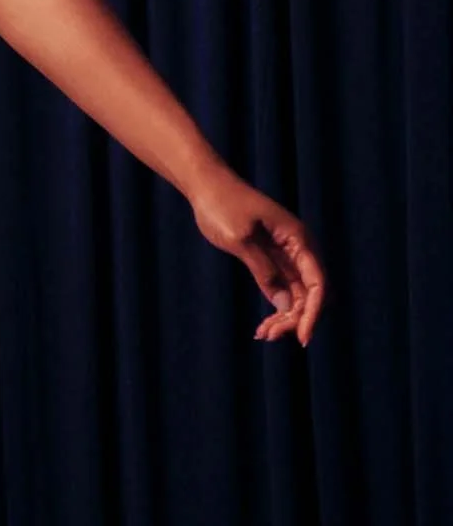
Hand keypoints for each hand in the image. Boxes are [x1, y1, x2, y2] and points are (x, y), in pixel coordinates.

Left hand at [186, 164, 327, 347]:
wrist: (209, 187)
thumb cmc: (223, 207)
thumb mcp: (241, 240)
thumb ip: (264, 270)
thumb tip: (285, 302)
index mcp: (297, 239)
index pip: (317, 282)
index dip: (313, 312)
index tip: (302, 338)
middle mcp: (298, 248)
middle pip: (311, 293)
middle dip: (296, 318)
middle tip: (267, 335)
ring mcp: (286, 255)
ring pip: (297, 295)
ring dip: (285, 317)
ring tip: (262, 334)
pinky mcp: (272, 259)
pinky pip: (283, 289)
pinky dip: (277, 308)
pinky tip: (263, 326)